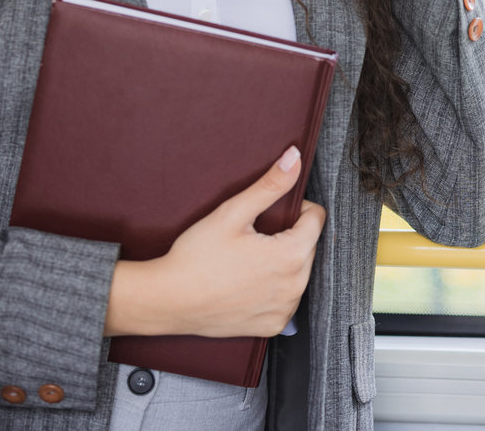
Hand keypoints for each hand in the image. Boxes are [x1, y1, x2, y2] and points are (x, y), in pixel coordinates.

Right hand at [105, 146, 324, 337]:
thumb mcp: (233, 213)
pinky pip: (286, 299)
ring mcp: (284, 310)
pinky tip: (247, 282)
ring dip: (283, 262)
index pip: (316, 219)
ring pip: (298, 272)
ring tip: (248, 260)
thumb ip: (270, 185)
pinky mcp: (272, 326)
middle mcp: (295, 287)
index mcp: (291, 256)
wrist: (167, 300)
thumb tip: (295, 158)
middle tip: (253, 237)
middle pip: (308, 245)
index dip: (295, 208)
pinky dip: (273, 289)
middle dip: (288, 235)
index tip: (270, 214)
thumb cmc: (196, 257)